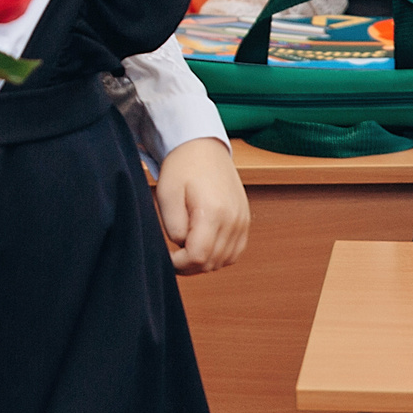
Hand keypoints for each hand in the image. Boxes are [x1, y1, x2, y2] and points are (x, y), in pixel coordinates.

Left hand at [156, 138, 248, 272]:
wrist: (203, 147)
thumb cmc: (183, 166)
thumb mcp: (167, 194)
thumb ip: (173, 227)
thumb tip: (182, 247)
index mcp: (213, 212)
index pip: (198, 257)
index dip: (179, 264)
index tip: (167, 257)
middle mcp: (234, 219)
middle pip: (212, 262)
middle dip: (189, 265)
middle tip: (174, 255)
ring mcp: (243, 220)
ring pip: (225, 261)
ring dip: (204, 262)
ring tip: (187, 249)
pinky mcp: (245, 220)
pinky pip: (235, 251)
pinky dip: (219, 255)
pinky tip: (204, 245)